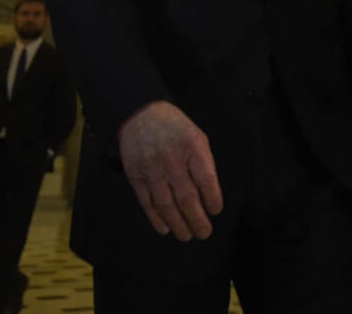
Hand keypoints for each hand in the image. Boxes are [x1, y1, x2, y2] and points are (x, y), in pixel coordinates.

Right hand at [118, 101, 223, 240]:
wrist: (141, 115)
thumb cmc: (176, 128)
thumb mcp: (197, 137)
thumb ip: (204, 163)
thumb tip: (210, 194)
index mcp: (192, 147)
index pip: (205, 178)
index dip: (212, 198)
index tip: (216, 211)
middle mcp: (171, 159)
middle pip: (186, 196)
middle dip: (196, 219)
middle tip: (204, 232)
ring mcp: (151, 169)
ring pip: (165, 203)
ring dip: (178, 223)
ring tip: (187, 235)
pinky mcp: (135, 176)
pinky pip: (146, 202)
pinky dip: (156, 218)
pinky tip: (165, 228)